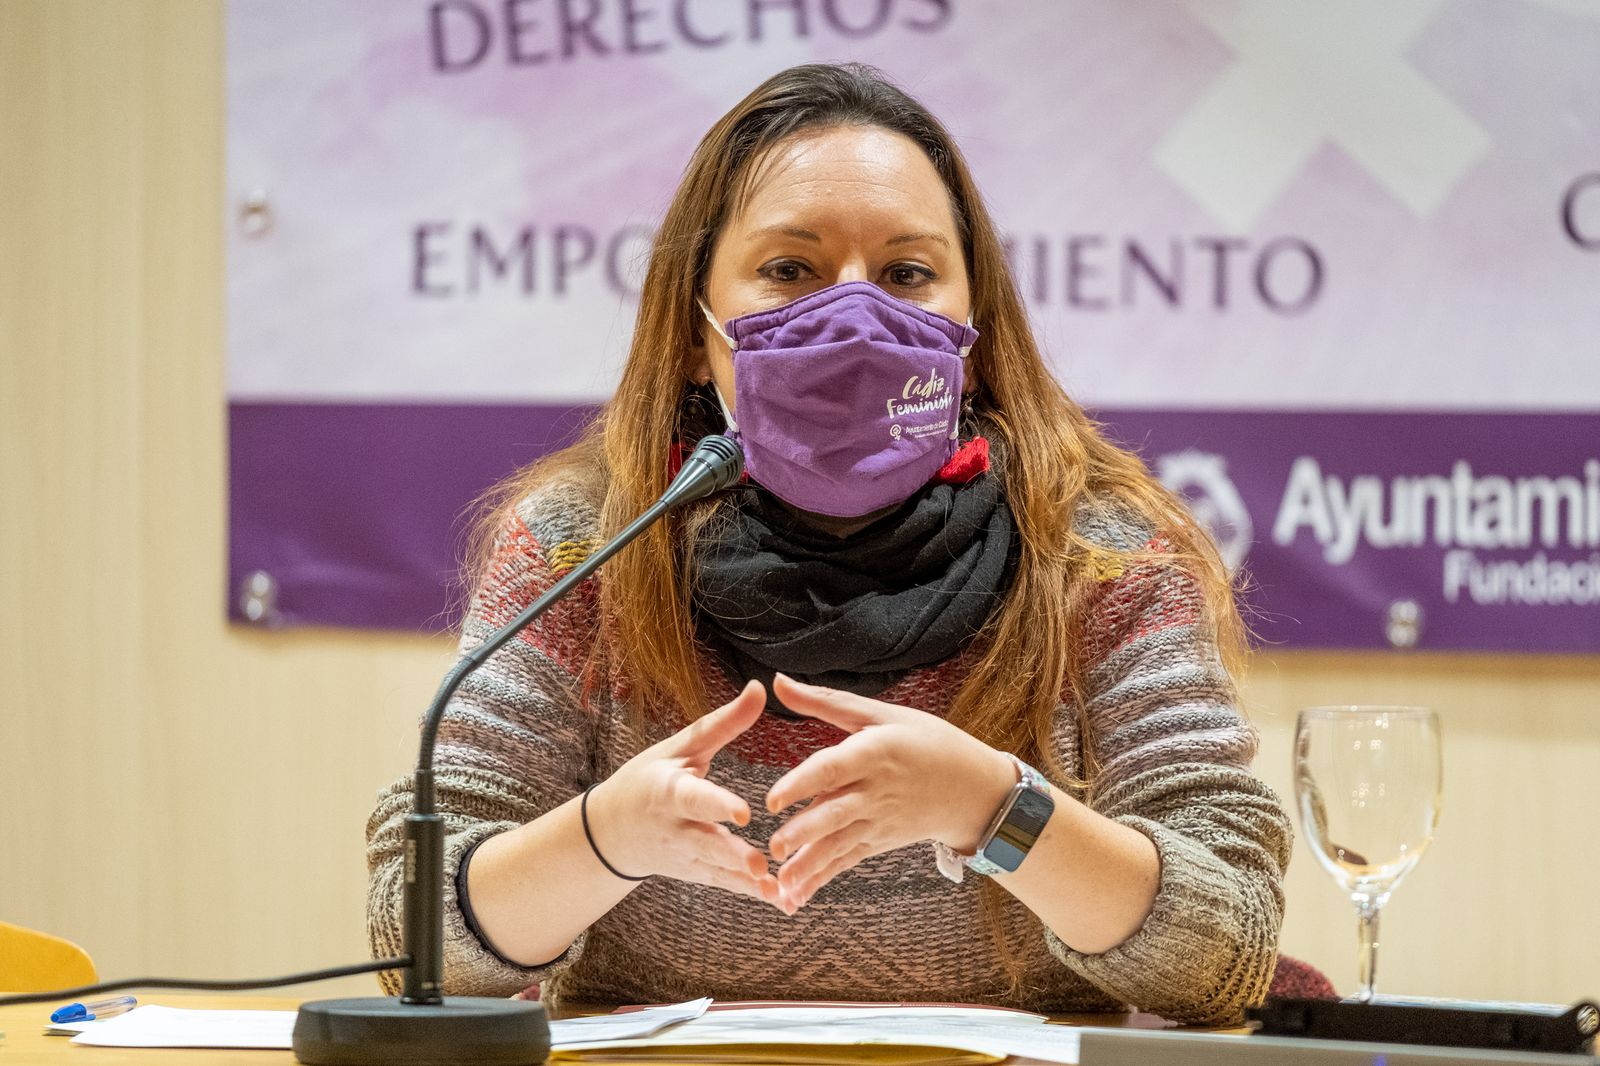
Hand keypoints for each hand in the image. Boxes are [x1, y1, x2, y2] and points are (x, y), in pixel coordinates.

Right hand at [586, 680, 779, 904]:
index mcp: (669, 791)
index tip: (743, 814)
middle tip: (764, 867)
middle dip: (734, 857)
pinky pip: (726, 885)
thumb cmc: (649, 779)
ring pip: (719, 872)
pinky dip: (753, 895)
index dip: (716, 804)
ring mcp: (684, 857)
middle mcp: (675, 828)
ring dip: (750, 884)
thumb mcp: (680, 747)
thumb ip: (722, 723)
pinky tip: (783, 902)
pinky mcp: (696, 874)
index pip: (693, 798)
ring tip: (782, 893)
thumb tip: (760, 688)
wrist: (612, 832)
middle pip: (706, 844)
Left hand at [764, 673, 1016, 912]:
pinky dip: (823, 878)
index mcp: (875, 752)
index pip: (834, 768)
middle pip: (835, 812)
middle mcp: (875, 790)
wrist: (973, 788)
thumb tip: (777, 682)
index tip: (774, 799)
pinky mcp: (878, 841)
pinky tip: (797, 895)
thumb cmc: (926, 741)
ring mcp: (878, 820)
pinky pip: (848, 861)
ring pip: (839, 844)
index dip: (803, 783)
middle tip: (772, 847)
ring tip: (781, 883)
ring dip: (810, 865)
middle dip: (804, 832)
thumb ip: (826, 702)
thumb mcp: (880, 713)